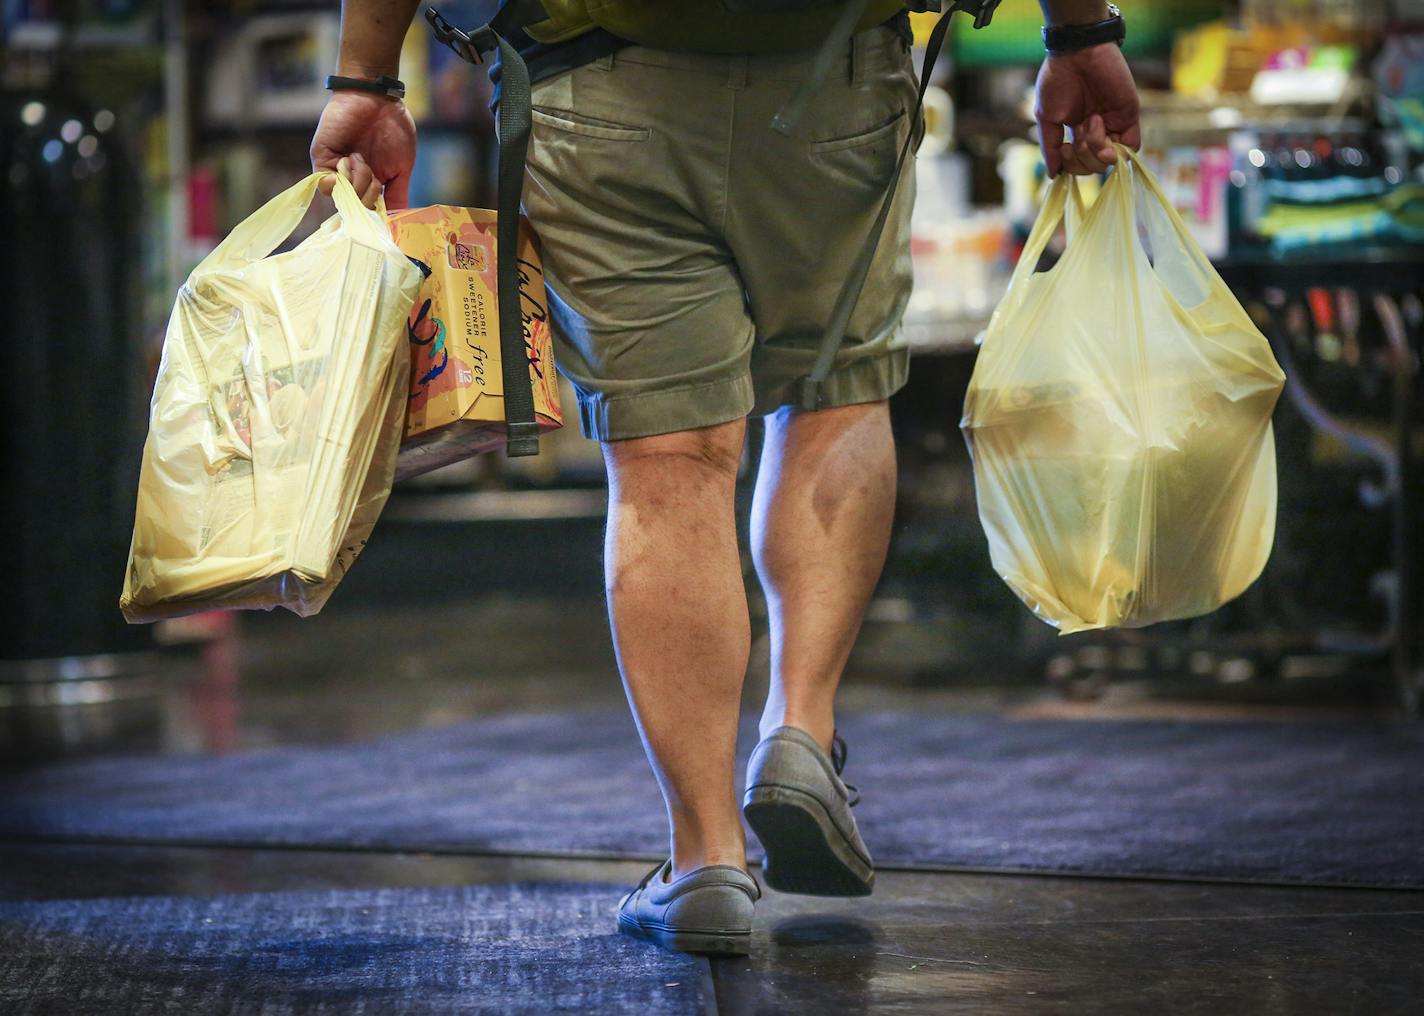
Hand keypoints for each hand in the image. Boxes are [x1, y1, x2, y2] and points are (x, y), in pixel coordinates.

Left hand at [310, 89, 416, 208]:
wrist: (377, 98)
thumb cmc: (393, 128)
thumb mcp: (402, 167)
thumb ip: (398, 194)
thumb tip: (396, 219)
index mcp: (371, 182)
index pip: (368, 209)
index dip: (374, 211)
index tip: (382, 203)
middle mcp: (352, 179)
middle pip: (355, 207)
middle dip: (367, 195)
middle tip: (374, 175)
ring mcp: (336, 170)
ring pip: (342, 198)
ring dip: (356, 183)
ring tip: (361, 160)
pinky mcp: (321, 159)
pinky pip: (325, 185)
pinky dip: (339, 179)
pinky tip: (349, 161)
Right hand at [1034, 42, 1139, 176]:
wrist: (1077, 53)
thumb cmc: (1057, 80)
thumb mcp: (1047, 117)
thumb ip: (1050, 147)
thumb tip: (1053, 175)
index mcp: (1078, 131)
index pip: (1079, 164)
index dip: (1071, 165)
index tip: (1064, 148)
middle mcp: (1098, 130)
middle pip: (1094, 167)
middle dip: (1082, 159)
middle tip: (1077, 135)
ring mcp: (1114, 124)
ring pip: (1110, 161)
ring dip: (1095, 149)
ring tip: (1090, 121)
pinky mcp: (1129, 116)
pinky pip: (1131, 147)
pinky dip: (1115, 148)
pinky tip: (1100, 128)